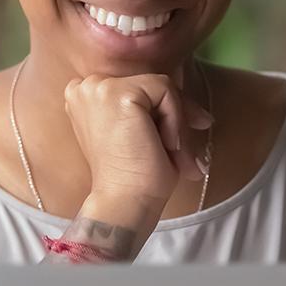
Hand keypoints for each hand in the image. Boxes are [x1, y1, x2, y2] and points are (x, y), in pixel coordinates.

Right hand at [61, 73, 212, 204]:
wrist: (124, 202)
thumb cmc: (134, 175)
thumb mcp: (141, 134)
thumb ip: (154, 111)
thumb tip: (202, 114)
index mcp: (84, 96)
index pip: (136, 87)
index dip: (163, 108)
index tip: (179, 136)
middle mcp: (85, 86)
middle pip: (150, 82)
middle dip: (176, 113)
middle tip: (186, 149)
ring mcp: (98, 87)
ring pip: (161, 86)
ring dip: (176, 121)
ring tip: (176, 154)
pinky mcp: (118, 93)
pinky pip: (166, 91)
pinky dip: (175, 120)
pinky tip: (167, 145)